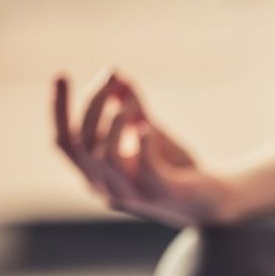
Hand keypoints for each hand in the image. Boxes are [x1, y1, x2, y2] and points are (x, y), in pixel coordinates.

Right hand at [53, 70, 235, 225]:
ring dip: (116, 121)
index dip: (59, 109)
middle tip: (112, 75)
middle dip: (93, 103)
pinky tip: (148, 126)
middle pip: (82, 143)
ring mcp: (133, 195)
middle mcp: (107, 189)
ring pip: (105, 155)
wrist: (215, 201)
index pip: (64, 143)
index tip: (62, 74)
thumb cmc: (178, 169)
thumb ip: (132, 109)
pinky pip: (144, 167)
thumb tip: (118, 77)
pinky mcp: (160, 194)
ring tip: (133, 102)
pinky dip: (143, 142)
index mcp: (97, 176)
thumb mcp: (151, 134)